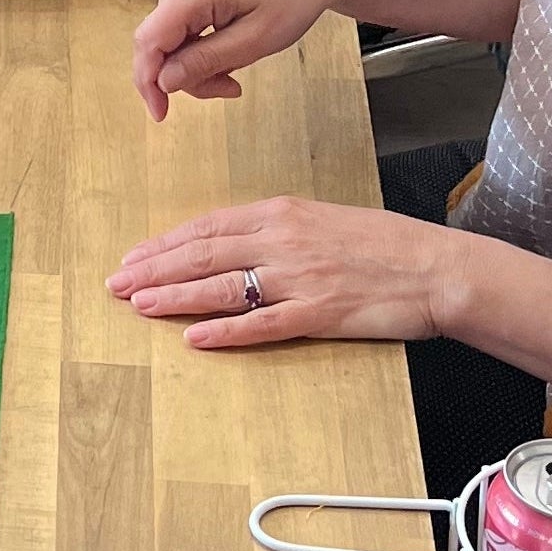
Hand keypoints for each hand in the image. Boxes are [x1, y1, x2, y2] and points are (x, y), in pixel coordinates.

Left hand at [110, 197, 456, 349]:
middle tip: (116, 283)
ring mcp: (299, 278)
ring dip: (175, 297)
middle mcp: (282, 240)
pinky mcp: (319, 313)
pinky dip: (225, 331)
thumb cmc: (383, 243)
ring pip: (222, 287)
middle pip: (203, 254)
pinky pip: (262, 324)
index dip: (165, 244)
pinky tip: (195, 337)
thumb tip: (234, 243)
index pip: (207, 227)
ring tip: (139, 305)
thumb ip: (277, 230)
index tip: (133, 256)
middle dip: (154, 269)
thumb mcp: (321, 220)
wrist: (435, 266)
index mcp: (281, 213)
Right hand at [132, 0, 356, 112]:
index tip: (161, 113)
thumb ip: (205, 62)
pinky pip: (178, 30)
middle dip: (186, 76)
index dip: (148, 81)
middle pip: (159, 45)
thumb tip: (164, 81)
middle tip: (228, 88)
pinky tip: (225, 54)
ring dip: (195, 66)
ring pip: (168, 42)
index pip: (149, 40)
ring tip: (233, 72)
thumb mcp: (254, 42)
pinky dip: (197, 51)